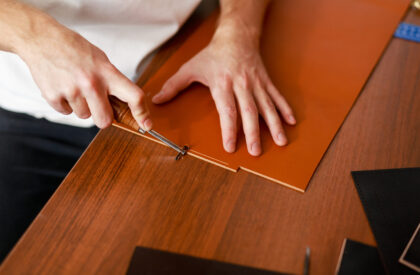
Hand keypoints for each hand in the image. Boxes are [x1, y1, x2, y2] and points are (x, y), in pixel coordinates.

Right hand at [19, 21, 151, 129]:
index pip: (134, 96)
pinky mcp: (53, 96)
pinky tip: (63, 87)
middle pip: (105, 120)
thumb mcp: (100, 60)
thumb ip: (112, 82)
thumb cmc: (74, 49)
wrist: (41, 39)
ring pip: (84, 116)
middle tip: (97, 104)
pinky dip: (65, 104)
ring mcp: (71, 90)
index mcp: (107, 73)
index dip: (142, 113)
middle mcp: (91, 83)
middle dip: (103, 117)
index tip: (147, 124)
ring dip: (81, 106)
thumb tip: (123, 106)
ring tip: (75, 86)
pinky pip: (66, 112)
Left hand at [152, 28, 294, 155]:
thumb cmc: (213, 54)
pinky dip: (285, 109)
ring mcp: (256, 83)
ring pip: (267, 106)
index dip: (229, 129)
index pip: (227, 110)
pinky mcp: (265, 81)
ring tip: (280, 142)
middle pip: (249, 112)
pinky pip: (277, 96)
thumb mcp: (190, 67)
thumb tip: (157, 100)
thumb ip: (174, 85)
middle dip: (254, 133)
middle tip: (256, 152)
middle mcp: (242, 85)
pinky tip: (291, 122)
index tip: (230, 146)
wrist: (236, 36)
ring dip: (274, 124)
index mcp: (223, 84)